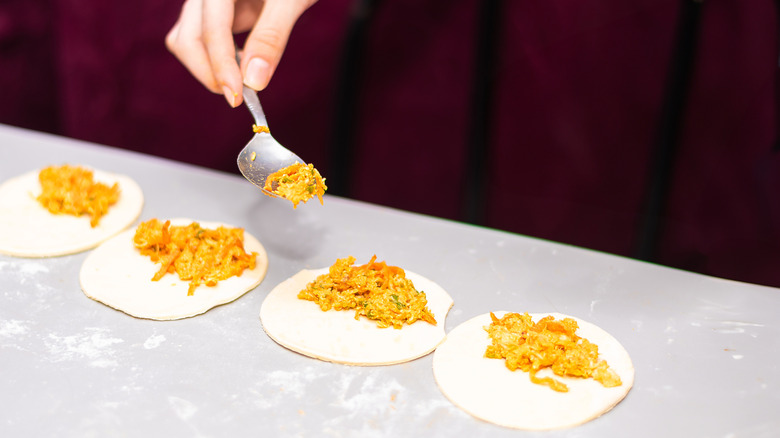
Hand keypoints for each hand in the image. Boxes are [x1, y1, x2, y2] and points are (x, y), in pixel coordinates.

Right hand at [166, 0, 317, 106]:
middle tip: (238, 96)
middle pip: (188, 39)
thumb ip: (271, 37)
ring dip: (208, 67)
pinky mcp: (210, 14)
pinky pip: (198, 41)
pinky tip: (240, 64)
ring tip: (241, 79)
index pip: (211, 30)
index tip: (236, 98)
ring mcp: (203, 4)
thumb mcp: (290, 3)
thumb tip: (253, 82)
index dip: (222, 67)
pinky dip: (214, 59)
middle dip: (210, 72)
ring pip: (186, 42)